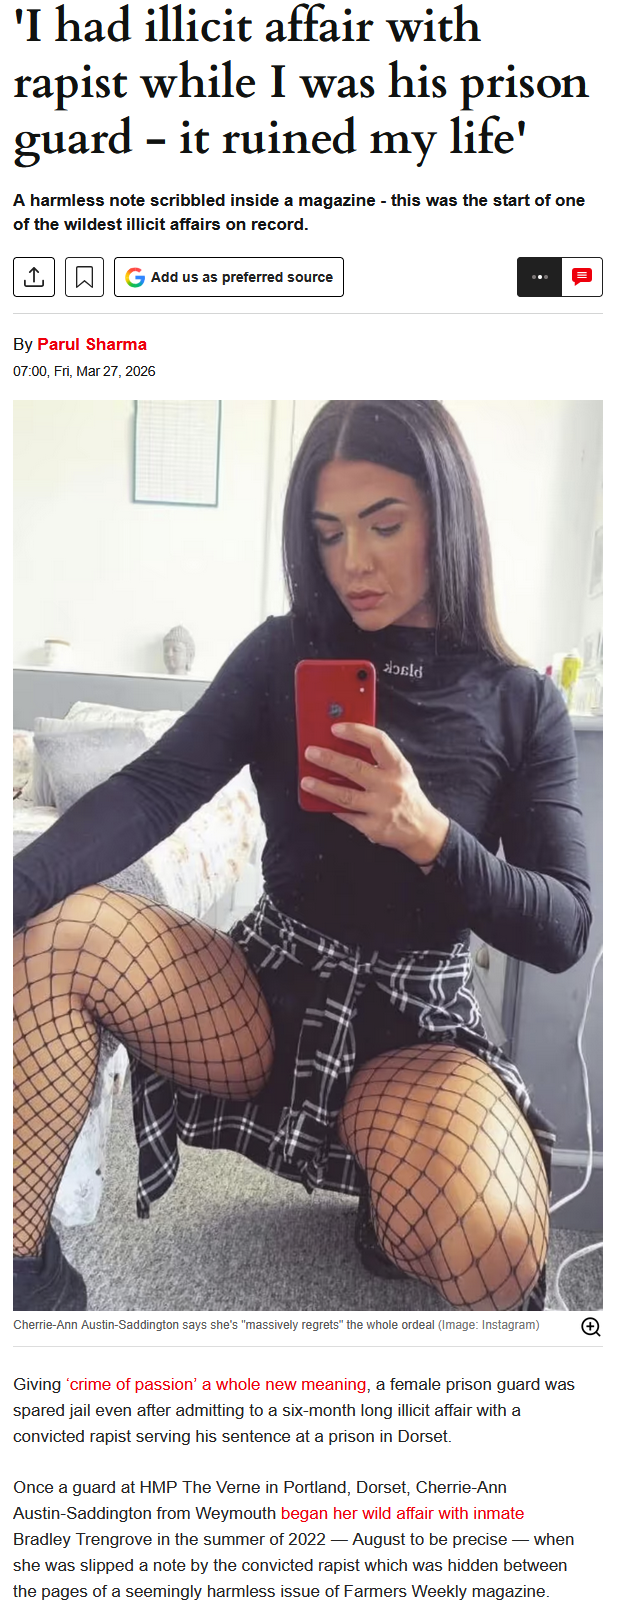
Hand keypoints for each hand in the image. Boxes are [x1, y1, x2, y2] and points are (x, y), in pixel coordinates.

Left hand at [301, 722, 449, 864]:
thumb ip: (379, 760)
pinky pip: (347, 816)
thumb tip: (344, 746)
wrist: (424, 830)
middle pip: (355, 768)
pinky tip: (322, 801)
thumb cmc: (407, 795)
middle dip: (329, 759)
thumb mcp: (401, 772)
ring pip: (345, 796)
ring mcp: (382, 808)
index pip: (377, 742)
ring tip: (306, 781)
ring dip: (322, 787)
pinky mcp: (374, 828)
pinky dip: (333, 808)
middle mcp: (391, 786)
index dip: (356, 732)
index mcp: (398, 767)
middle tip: (311, 753)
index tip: (335, 728)